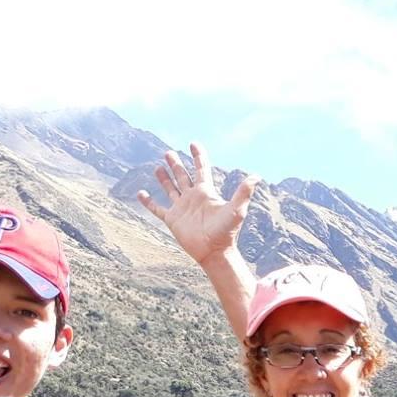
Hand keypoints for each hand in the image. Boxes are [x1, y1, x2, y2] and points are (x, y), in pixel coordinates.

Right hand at [136, 143, 256, 266]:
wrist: (214, 253)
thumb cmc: (226, 232)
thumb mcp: (236, 210)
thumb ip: (243, 193)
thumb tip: (256, 177)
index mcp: (205, 192)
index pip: (201, 169)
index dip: (198, 156)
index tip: (193, 143)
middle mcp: (193, 198)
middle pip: (183, 176)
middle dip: (176, 164)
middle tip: (168, 152)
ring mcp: (181, 208)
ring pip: (171, 189)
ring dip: (164, 178)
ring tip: (158, 167)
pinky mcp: (172, 220)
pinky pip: (157, 209)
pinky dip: (148, 202)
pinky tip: (140, 193)